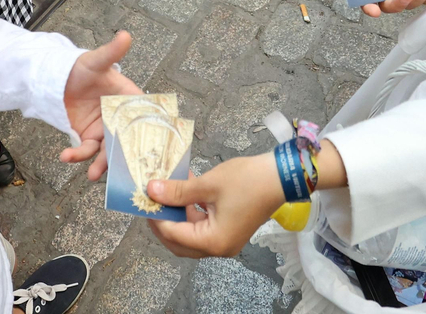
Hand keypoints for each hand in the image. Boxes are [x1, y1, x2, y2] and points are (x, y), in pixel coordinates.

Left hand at [60, 31, 142, 180]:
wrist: (57, 79)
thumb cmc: (81, 68)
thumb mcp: (96, 61)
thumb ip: (111, 53)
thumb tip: (125, 35)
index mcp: (128, 99)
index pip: (144, 117)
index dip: (150, 134)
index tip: (153, 150)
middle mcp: (119, 118)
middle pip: (127, 141)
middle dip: (124, 158)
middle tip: (120, 170)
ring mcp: (104, 130)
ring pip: (107, 151)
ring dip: (100, 164)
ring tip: (92, 174)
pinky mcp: (87, 137)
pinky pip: (85, 150)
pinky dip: (77, 156)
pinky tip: (66, 156)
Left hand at [146, 154, 285, 257]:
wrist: (282, 176)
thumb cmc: (247, 180)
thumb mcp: (208, 184)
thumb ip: (177, 191)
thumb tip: (152, 191)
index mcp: (213, 242)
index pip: (174, 235)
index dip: (156, 217)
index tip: (143, 200)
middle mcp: (219, 248)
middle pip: (180, 243)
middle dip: (164, 222)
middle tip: (151, 201)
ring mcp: (226, 241)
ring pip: (191, 236)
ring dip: (178, 216)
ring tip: (167, 193)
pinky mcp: (230, 231)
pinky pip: (203, 228)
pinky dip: (192, 213)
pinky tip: (187, 193)